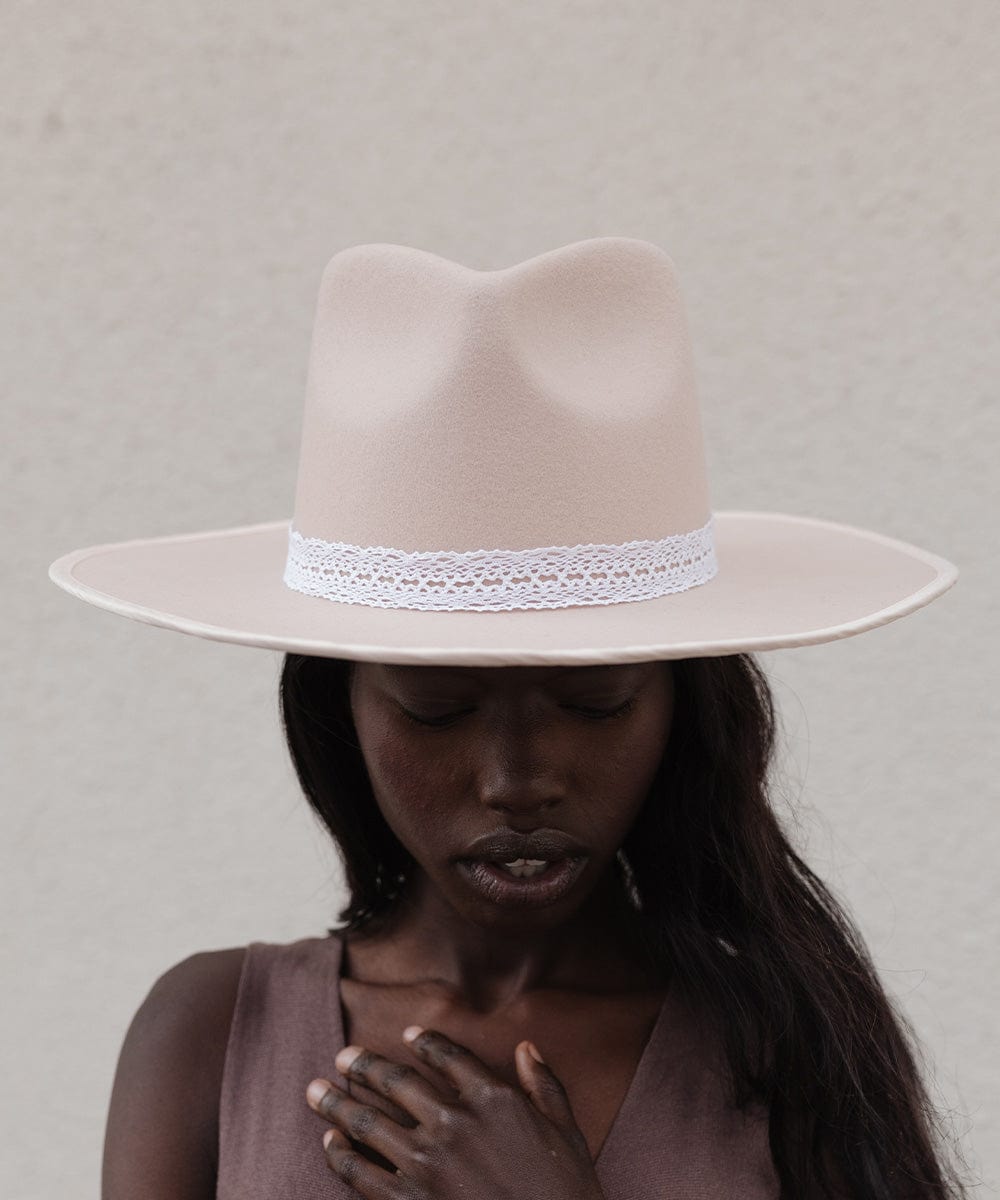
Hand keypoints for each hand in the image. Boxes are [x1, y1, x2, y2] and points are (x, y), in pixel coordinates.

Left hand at [306, 1024, 605, 1198]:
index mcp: (493, 1099)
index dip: (426, 1041)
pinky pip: (361, 1173)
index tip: (407, 1034)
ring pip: (368, 1122)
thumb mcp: (566, 1132)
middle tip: (343, 1057)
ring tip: (316, 1090)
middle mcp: (455, 1122)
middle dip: (364, 1066)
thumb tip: (525, 1047)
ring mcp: (428, 1163)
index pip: (449, 1056)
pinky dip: (340, 1155)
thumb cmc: (566, 1193)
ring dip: (337, 1104)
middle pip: (397, 1082)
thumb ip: (544, 1085)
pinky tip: (330, 1143)